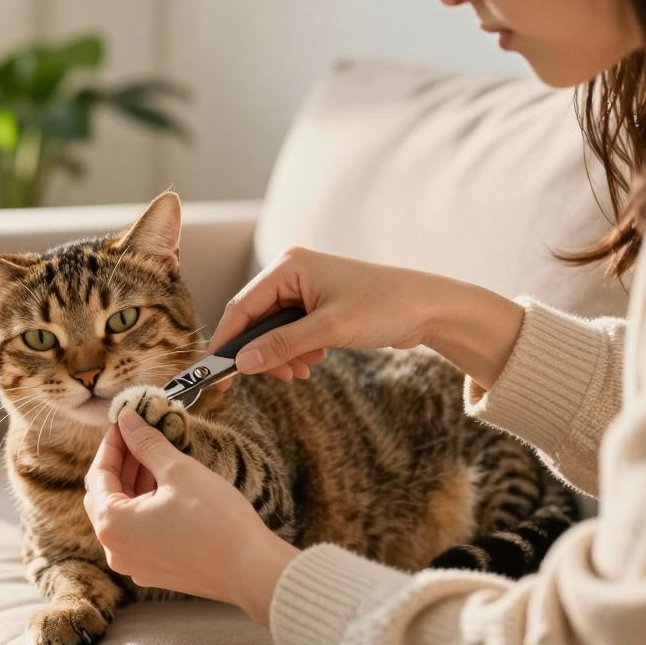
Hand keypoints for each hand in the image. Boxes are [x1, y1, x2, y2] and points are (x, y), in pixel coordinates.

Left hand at [83, 410, 298, 624]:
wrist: (251, 569)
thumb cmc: (215, 519)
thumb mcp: (177, 470)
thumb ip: (146, 443)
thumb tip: (127, 419)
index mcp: (112, 525)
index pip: (98, 474)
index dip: (112, 444)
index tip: (125, 422)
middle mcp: (115, 550)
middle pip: (106, 496)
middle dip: (122, 464)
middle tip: (140, 436)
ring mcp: (134, 564)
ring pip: (124, 514)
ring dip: (135, 484)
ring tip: (155, 455)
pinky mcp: (155, 571)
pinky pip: (139, 533)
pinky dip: (146, 507)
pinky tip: (165, 486)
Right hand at [207, 247, 524, 390]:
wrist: (430, 308)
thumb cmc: (384, 307)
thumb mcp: (328, 329)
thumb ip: (281, 345)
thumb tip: (242, 364)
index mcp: (288, 266)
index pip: (242, 306)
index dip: (227, 341)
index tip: (215, 372)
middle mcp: (292, 273)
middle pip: (256, 320)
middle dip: (261, 352)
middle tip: (272, 378)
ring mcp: (305, 289)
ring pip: (273, 330)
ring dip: (280, 356)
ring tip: (299, 373)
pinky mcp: (318, 305)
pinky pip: (291, 332)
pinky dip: (295, 351)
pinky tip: (311, 363)